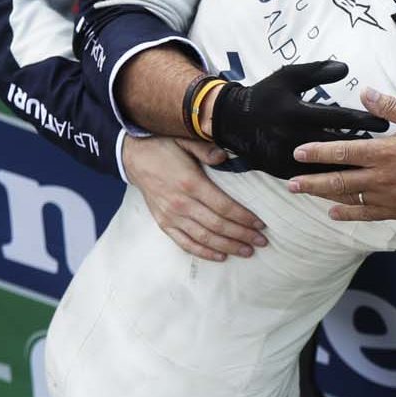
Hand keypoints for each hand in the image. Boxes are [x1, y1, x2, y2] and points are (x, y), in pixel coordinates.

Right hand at [122, 136, 268, 260]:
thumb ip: (206, 149)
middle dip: (242, 235)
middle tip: (261, 242)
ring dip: (228, 247)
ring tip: (247, 251)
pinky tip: (221, 256)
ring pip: (204, 238)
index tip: (260, 224)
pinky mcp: (163, 223)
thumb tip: (224, 156)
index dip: (244, 217)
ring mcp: (171, 216)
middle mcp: (181, 204)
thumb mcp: (185, 140)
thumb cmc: (164, 147)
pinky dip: (204, 253)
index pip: (224, 206)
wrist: (134, 157)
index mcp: (191, 183)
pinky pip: (185, 243)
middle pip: (218, 225)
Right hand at [207, 61, 387, 179]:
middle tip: (389, 150)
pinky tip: (351, 185)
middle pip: (338, 145)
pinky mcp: (282, 172)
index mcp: (297, 112)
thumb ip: (317, 72)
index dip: (364, 121)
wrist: (234, 122)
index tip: (385, 124)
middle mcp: (293, 137)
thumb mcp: (288, 77)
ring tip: (375, 168)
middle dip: (365, 147)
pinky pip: (312, 180)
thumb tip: (345, 68)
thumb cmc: (266, 95)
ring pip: (327, 167)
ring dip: (351, 168)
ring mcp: (287, 157)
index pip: (339, 118)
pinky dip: (331, 182)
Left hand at [287, 89, 395, 220]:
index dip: (317, 152)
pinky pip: (368, 214)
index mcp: (385, 153)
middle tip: (290, 182)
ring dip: (325, 196)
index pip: (342, 151)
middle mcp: (382, 178)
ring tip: (305, 193)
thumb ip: (391, 106)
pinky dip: (349, 214)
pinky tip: (334, 213)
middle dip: (311, 181)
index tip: (298, 153)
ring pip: (349, 199)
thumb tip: (364, 93)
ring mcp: (389, 198)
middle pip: (338, 181)